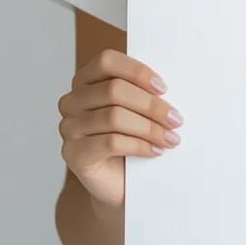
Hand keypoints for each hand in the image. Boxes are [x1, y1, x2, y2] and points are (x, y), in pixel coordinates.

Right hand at [57, 49, 183, 208]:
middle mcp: (72, 101)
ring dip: (150, 128)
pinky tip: (155, 151)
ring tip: (171, 138)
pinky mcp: (73, 154)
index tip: (164, 88)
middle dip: (151, 105)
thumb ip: (144, 92)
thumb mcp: (137, 110)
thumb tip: (170, 85)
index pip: (107, 61)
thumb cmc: (131, 139)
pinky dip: (139, 146)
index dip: (137, 72)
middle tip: (176, 119)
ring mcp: (69, 128)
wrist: (119, 183)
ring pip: (114, 117)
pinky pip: (110, 142)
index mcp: (86, 80)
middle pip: (114, 91)